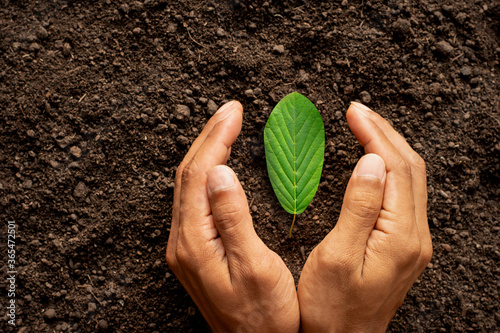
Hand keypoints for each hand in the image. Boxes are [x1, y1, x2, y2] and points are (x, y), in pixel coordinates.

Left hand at [166, 101, 299, 332]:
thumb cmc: (264, 315)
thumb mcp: (255, 267)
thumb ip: (232, 219)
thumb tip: (219, 171)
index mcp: (195, 240)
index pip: (199, 174)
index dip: (216, 138)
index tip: (234, 111)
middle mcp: (182, 240)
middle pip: (188, 174)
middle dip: (209, 136)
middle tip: (230, 110)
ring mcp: (185, 245)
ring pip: (189, 185)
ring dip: (206, 151)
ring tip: (226, 127)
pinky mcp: (194, 250)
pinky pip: (194, 199)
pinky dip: (206, 172)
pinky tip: (219, 165)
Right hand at [298, 102, 432, 331]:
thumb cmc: (331, 307)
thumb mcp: (337, 256)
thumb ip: (359, 207)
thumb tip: (371, 162)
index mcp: (401, 236)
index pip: (396, 168)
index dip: (375, 134)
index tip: (353, 112)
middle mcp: (415, 236)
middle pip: (410, 168)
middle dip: (384, 133)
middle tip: (358, 111)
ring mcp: (413, 241)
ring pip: (410, 179)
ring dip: (389, 147)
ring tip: (365, 126)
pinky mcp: (404, 245)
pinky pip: (404, 195)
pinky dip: (390, 168)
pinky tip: (373, 161)